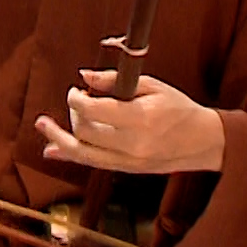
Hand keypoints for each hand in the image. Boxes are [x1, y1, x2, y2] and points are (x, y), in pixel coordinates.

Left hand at [36, 69, 226, 173]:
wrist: (204, 142)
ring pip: (82, 153)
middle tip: (77, 100)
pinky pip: (92, 164)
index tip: (76, 89)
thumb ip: (115, 81)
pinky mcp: (127, 170)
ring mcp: (129, 161)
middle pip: (84, 132)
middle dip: (72, 113)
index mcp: (141, 119)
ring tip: (42, 125)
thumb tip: (84, 76)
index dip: (76, 98)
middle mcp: (133, 144)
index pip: (94, 111)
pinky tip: (52, 149)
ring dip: (58, 138)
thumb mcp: (152, 86)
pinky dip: (69, 155)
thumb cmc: (179, 109)